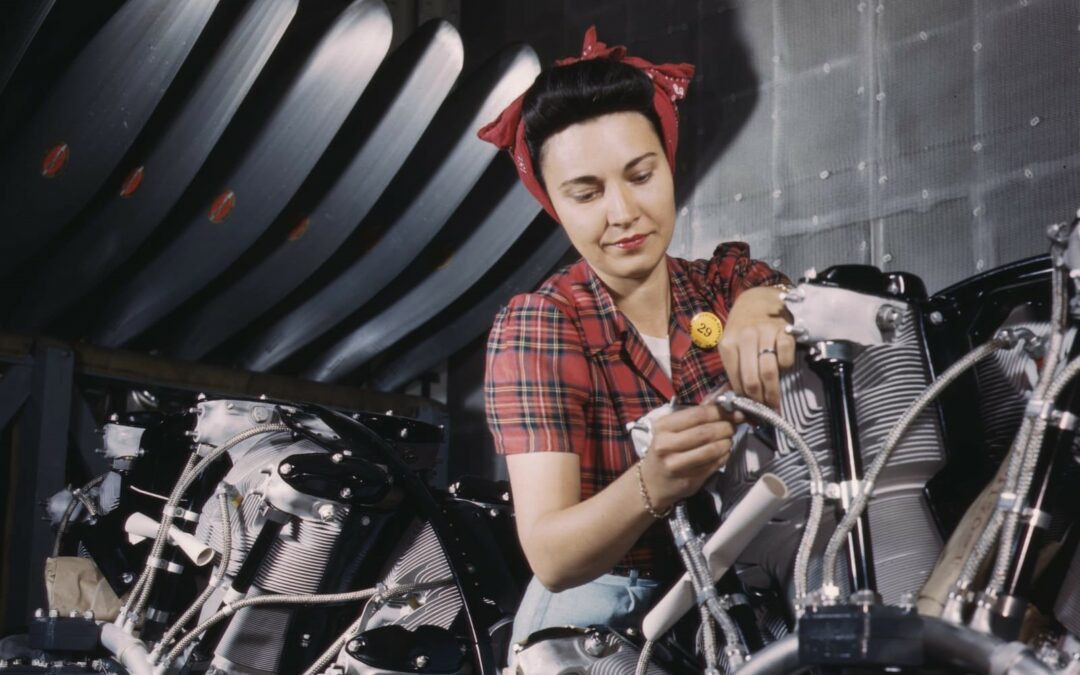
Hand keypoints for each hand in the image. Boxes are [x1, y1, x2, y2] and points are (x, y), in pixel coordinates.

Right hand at [639, 404, 736, 508]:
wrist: (652, 481)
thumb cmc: (666, 449)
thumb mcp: (672, 428)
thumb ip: (696, 415)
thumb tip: (725, 404)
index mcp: (663, 426)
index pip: (698, 414)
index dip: (720, 412)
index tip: (732, 412)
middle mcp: (666, 445)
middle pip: (706, 432)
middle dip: (726, 427)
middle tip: (732, 426)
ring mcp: (676, 464)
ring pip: (712, 449)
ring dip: (727, 442)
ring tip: (728, 439)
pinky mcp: (688, 479)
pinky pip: (714, 464)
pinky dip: (725, 456)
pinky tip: (724, 452)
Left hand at [719, 286, 795, 409]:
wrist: (757, 300)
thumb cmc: (742, 328)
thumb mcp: (731, 345)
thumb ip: (735, 369)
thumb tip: (740, 401)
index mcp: (728, 344)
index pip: (736, 380)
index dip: (743, 399)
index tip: (750, 412)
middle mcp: (746, 338)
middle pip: (753, 379)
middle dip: (759, 400)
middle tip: (764, 412)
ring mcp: (766, 333)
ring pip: (769, 372)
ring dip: (773, 392)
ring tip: (774, 404)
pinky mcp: (785, 331)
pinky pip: (786, 359)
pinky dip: (785, 368)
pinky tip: (782, 369)